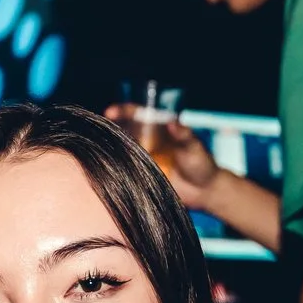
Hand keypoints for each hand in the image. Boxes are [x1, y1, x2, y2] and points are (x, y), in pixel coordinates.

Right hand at [104, 105, 220, 207]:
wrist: (205, 192)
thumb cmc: (203, 164)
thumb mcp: (195, 147)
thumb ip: (184, 135)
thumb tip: (172, 122)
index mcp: (158, 129)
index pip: (137, 114)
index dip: (122, 111)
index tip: (110, 112)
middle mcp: (147, 142)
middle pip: (122, 130)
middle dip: (107, 128)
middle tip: (98, 132)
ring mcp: (142, 160)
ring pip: (120, 151)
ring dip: (108, 149)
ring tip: (97, 150)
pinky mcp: (141, 177)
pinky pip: (124, 171)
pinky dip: (113, 169)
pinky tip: (105, 170)